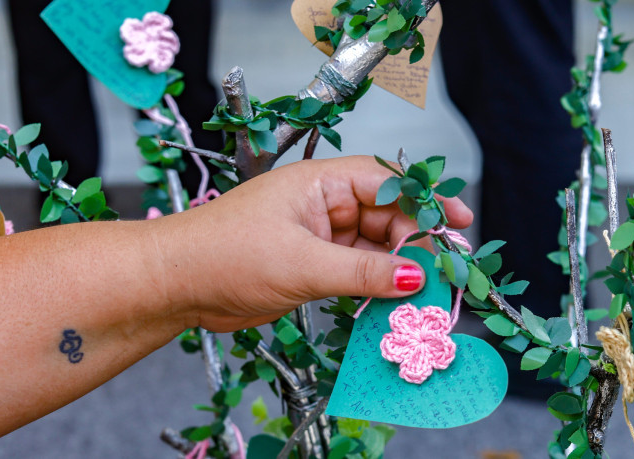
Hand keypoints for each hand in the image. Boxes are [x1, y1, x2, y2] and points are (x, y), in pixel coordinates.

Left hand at [155, 155, 472, 331]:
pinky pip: (355, 273)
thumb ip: (364, 272)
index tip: (458, 222)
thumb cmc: (225, 254)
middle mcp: (322, 205)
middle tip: (441, 271)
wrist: (176, 285)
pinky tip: (391, 303)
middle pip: (386, 218)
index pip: (385, 184)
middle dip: (415, 242)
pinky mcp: (310, 266)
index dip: (425, 201)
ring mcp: (317, 237)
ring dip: (396, 269)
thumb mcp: (303, 264)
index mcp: (320, 183)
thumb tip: (415, 277)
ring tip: (422, 294)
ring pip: (373, 249)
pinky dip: (374, 287)